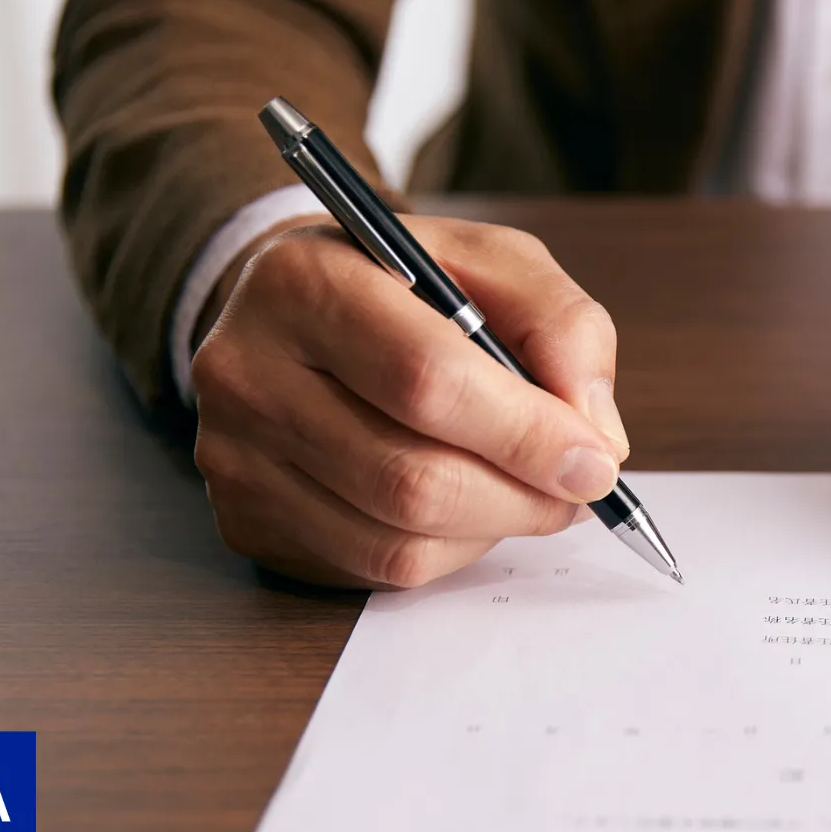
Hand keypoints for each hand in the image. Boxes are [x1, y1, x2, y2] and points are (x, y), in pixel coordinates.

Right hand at [189, 215, 629, 587]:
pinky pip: (373, 568)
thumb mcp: (492, 264)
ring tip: (530, 492)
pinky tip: (467, 508)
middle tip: (579, 490)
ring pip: (396, 538)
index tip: (597, 460)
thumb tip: (595, 432)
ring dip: (492, 529)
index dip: (526, 433)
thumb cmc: (406, 288)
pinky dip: (447, 551)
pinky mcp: (244, 518)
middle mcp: (247, 370)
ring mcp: (233, 455)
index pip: (426, 379)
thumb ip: (561, 325)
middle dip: (521, 495)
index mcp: (305, 280)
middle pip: (410, 477)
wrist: (294, 312)